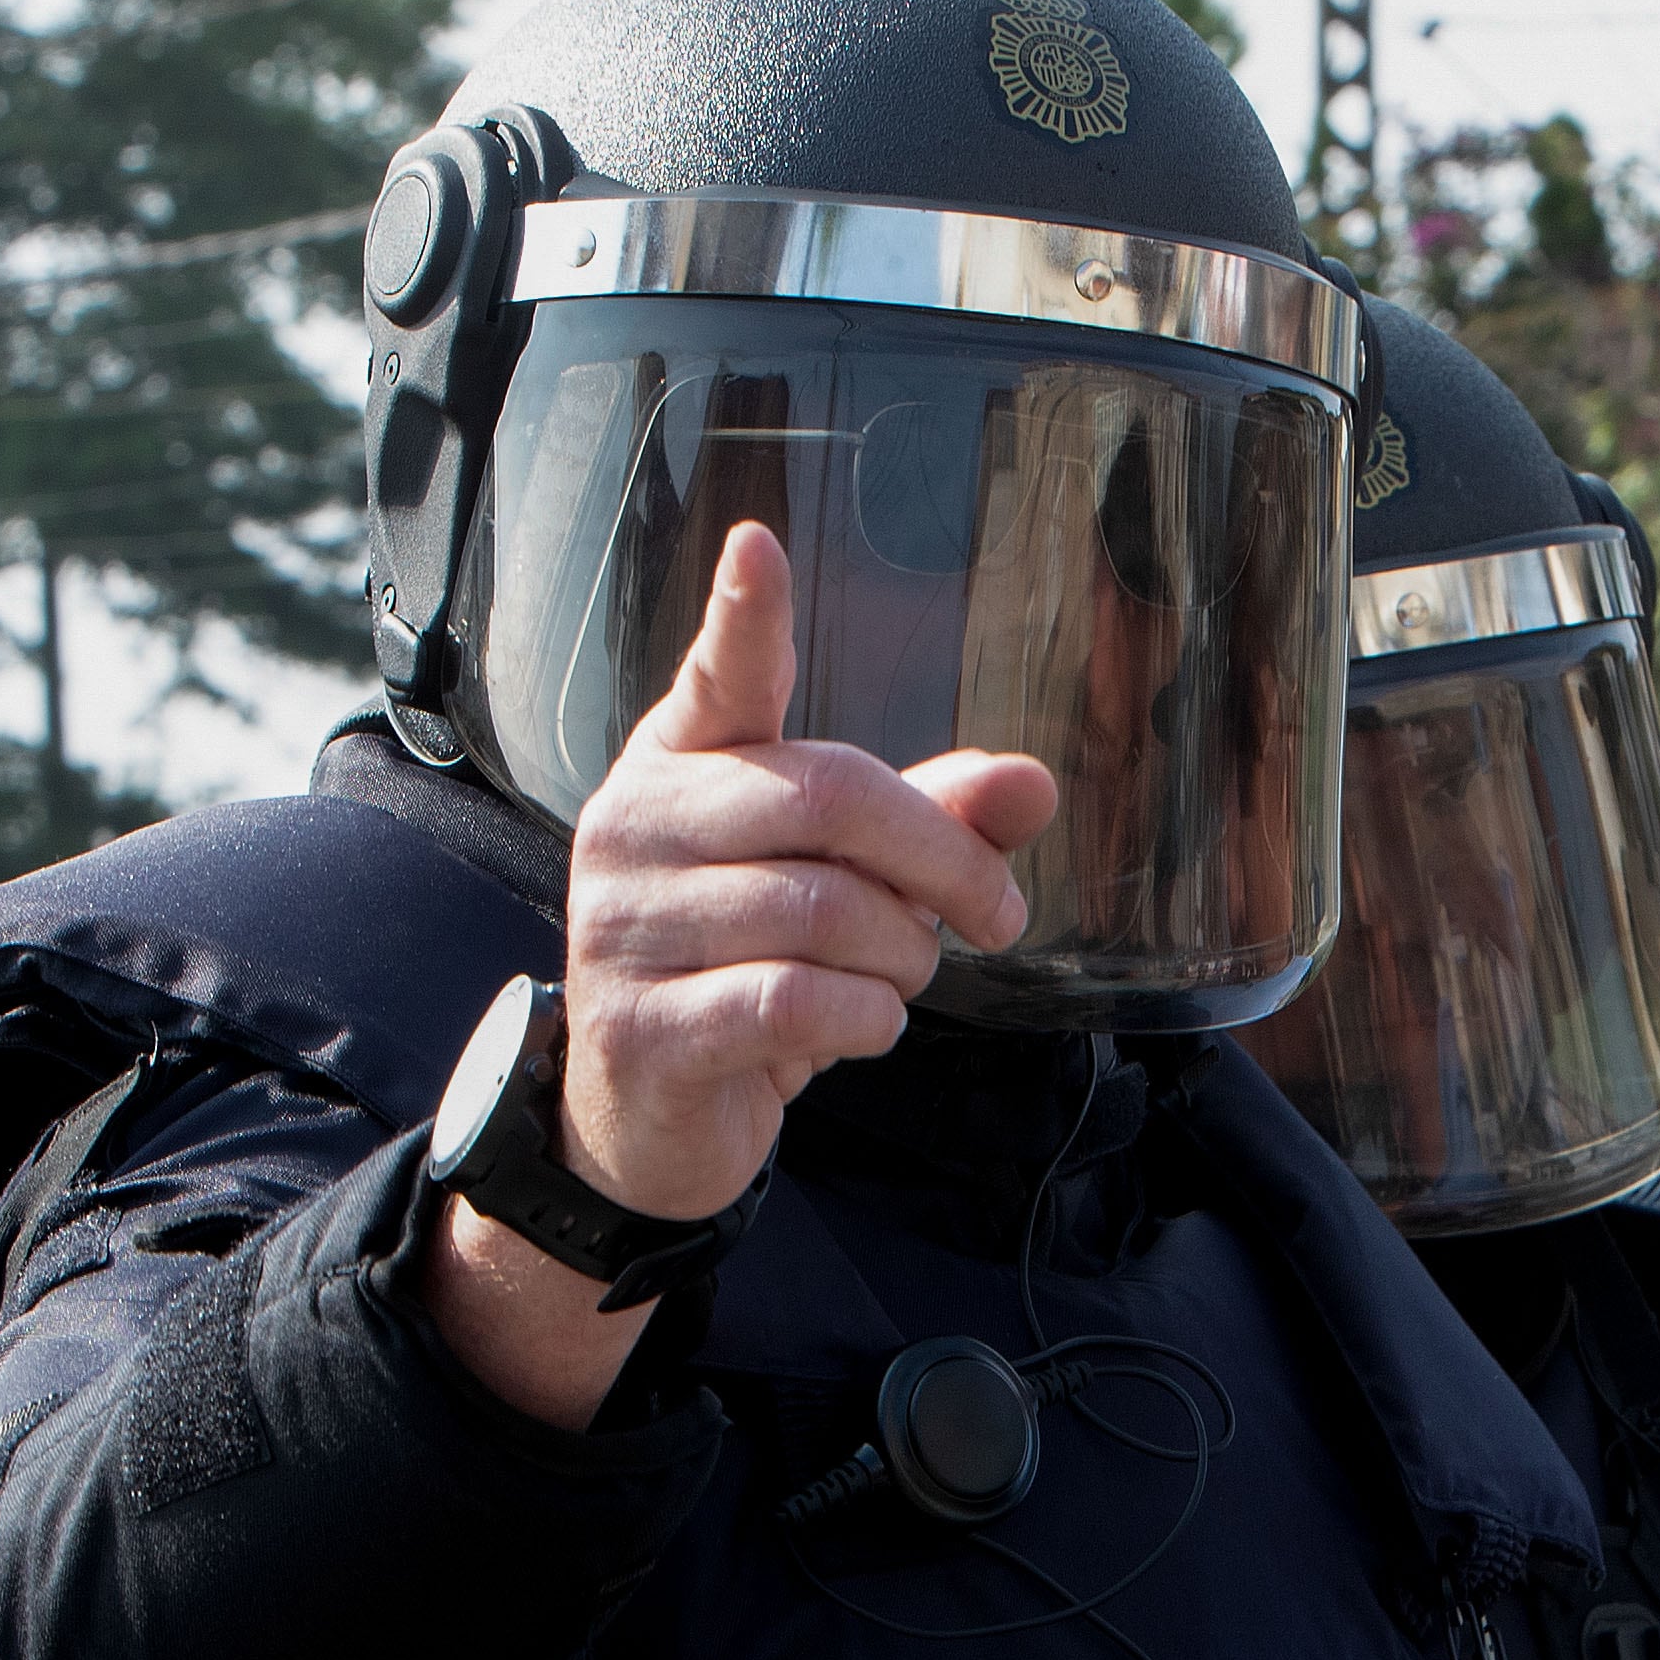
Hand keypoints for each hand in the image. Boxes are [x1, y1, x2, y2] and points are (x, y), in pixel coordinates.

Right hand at [427, 524, 1055, 1427]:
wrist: (650, 1115)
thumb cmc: (755, 967)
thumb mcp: (851, 884)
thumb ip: (935, 823)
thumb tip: (1035, 779)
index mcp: (683, 766)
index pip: (718, 676)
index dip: (743, 617)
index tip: (761, 545)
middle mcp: (635, 825)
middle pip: (830, 798)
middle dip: (945, 862)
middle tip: (998, 917)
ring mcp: (623, 925)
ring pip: (826, 913)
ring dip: (905, 958)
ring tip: (898, 981)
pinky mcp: (640, 1025)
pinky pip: (797, 1002)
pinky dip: (869, 1021)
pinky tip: (866, 1027)